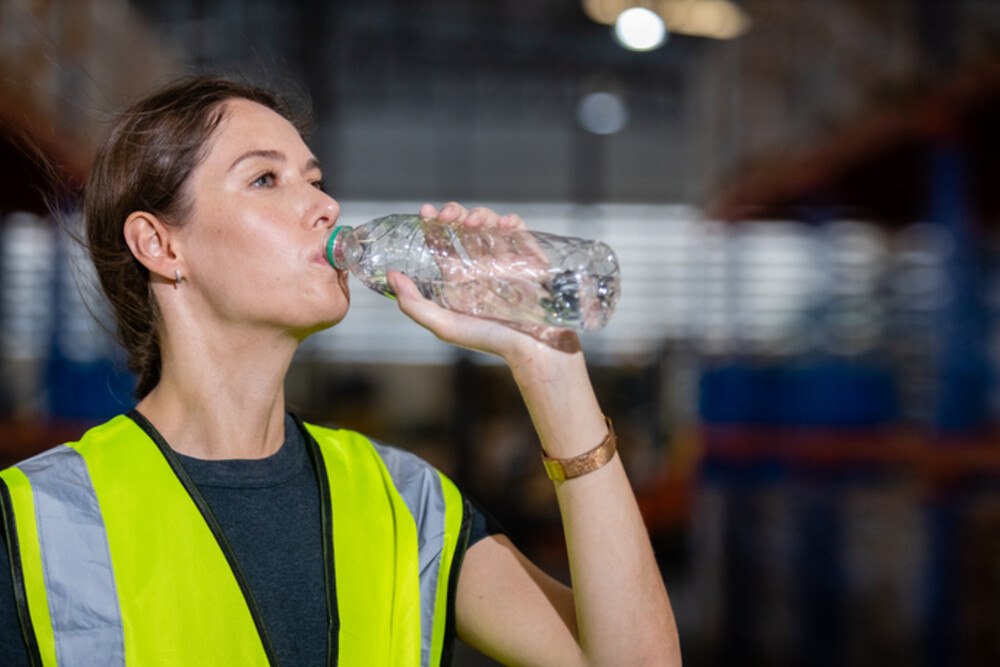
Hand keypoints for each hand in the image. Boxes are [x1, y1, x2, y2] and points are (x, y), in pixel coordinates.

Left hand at [388, 202, 580, 360]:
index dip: (432, 225)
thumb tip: (391, 275)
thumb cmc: (490, 340)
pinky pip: (520, 232)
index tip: (425, 212)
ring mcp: (506, 260)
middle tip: (448, 215)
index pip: (443, 243)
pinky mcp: (530, 259)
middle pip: (465, 227)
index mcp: (460, 278)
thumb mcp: (444, 326)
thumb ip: (414, 304)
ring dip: (480, 215)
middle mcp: (482, 266)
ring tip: (472, 222)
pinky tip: (503, 225)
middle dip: (455, 213)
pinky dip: (512, 223)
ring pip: (490, 224)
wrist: (533, 348)